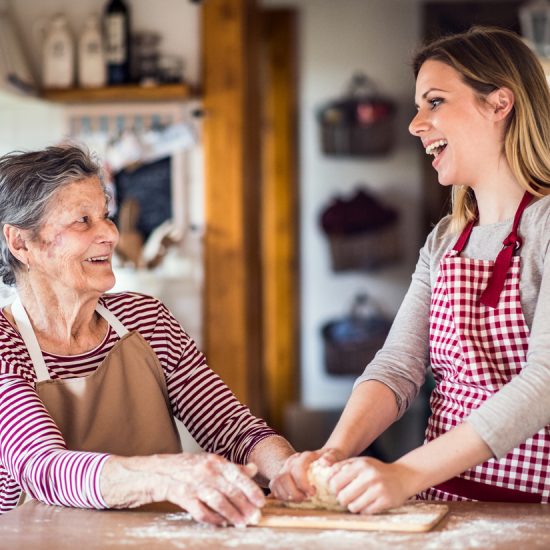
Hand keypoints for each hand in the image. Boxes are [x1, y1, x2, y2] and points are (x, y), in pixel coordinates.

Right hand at [101, 453, 264, 526]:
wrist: (152, 472)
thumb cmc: (183, 468)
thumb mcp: (208, 462)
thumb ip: (231, 467)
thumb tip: (253, 468)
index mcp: (214, 460)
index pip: (237, 474)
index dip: (250, 489)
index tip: (261, 501)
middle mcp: (205, 469)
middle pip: (229, 489)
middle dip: (244, 505)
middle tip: (255, 518)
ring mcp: (192, 482)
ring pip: (217, 500)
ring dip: (231, 514)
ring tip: (242, 524)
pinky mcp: (180, 495)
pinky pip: (200, 510)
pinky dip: (212, 519)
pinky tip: (220, 524)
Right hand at [268, 447, 343, 501]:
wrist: (318, 460)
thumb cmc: (327, 460)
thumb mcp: (333, 455)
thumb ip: (331, 457)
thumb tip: (325, 462)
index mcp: (304, 456)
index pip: (298, 467)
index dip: (303, 482)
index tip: (313, 493)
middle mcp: (291, 461)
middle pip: (285, 476)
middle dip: (295, 492)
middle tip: (305, 499)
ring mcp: (284, 469)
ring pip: (278, 482)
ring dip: (287, 495)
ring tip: (300, 500)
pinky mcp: (279, 477)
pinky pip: (274, 487)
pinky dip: (281, 495)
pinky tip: (291, 500)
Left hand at [329, 457, 411, 513]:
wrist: (402, 476)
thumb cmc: (376, 470)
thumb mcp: (360, 462)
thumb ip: (342, 466)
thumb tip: (325, 475)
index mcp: (360, 465)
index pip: (335, 482)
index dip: (333, 489)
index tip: (337, 490)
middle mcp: (369, 476)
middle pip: (343, 497)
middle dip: (342, 499)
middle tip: (346, 497)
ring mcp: (378, 489)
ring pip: (353, 507)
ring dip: (353, 506)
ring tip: (357, 500)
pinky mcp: (386, 501)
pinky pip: (366, 512)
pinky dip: (364, 510)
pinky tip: (368, 503)